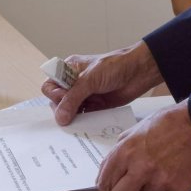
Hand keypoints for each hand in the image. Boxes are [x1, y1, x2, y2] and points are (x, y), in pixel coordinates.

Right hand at [41, 41, 160, 125]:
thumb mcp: (90, 79)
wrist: (140, 71)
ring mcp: (86, 95)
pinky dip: (84, 122)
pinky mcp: (96, 106)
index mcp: (69, 70)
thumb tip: (60, 117)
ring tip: (80, 121)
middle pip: (58, 102)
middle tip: (73, 112)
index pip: (50, 86)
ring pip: (70, 111)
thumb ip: (73, 97)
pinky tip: (88, 125)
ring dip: (73, 118)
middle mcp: (75, 83)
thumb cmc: (116, 65)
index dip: (54, 95)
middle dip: (63, 109)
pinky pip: (84, 118)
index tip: (64, 98)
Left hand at [97, 101, 190, 190]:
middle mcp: (140, 169)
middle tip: (129, 190)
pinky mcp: (177, 188)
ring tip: (159, 170)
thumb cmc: (167, 124)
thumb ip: (120, 150)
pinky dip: (167, 189)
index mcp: (125, 152)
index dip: (108, 186)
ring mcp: (159, 181)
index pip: (104, 183)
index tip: (112, 187)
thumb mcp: (135, 130)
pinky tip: (172, 172)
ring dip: (148, 188)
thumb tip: (108, 170)